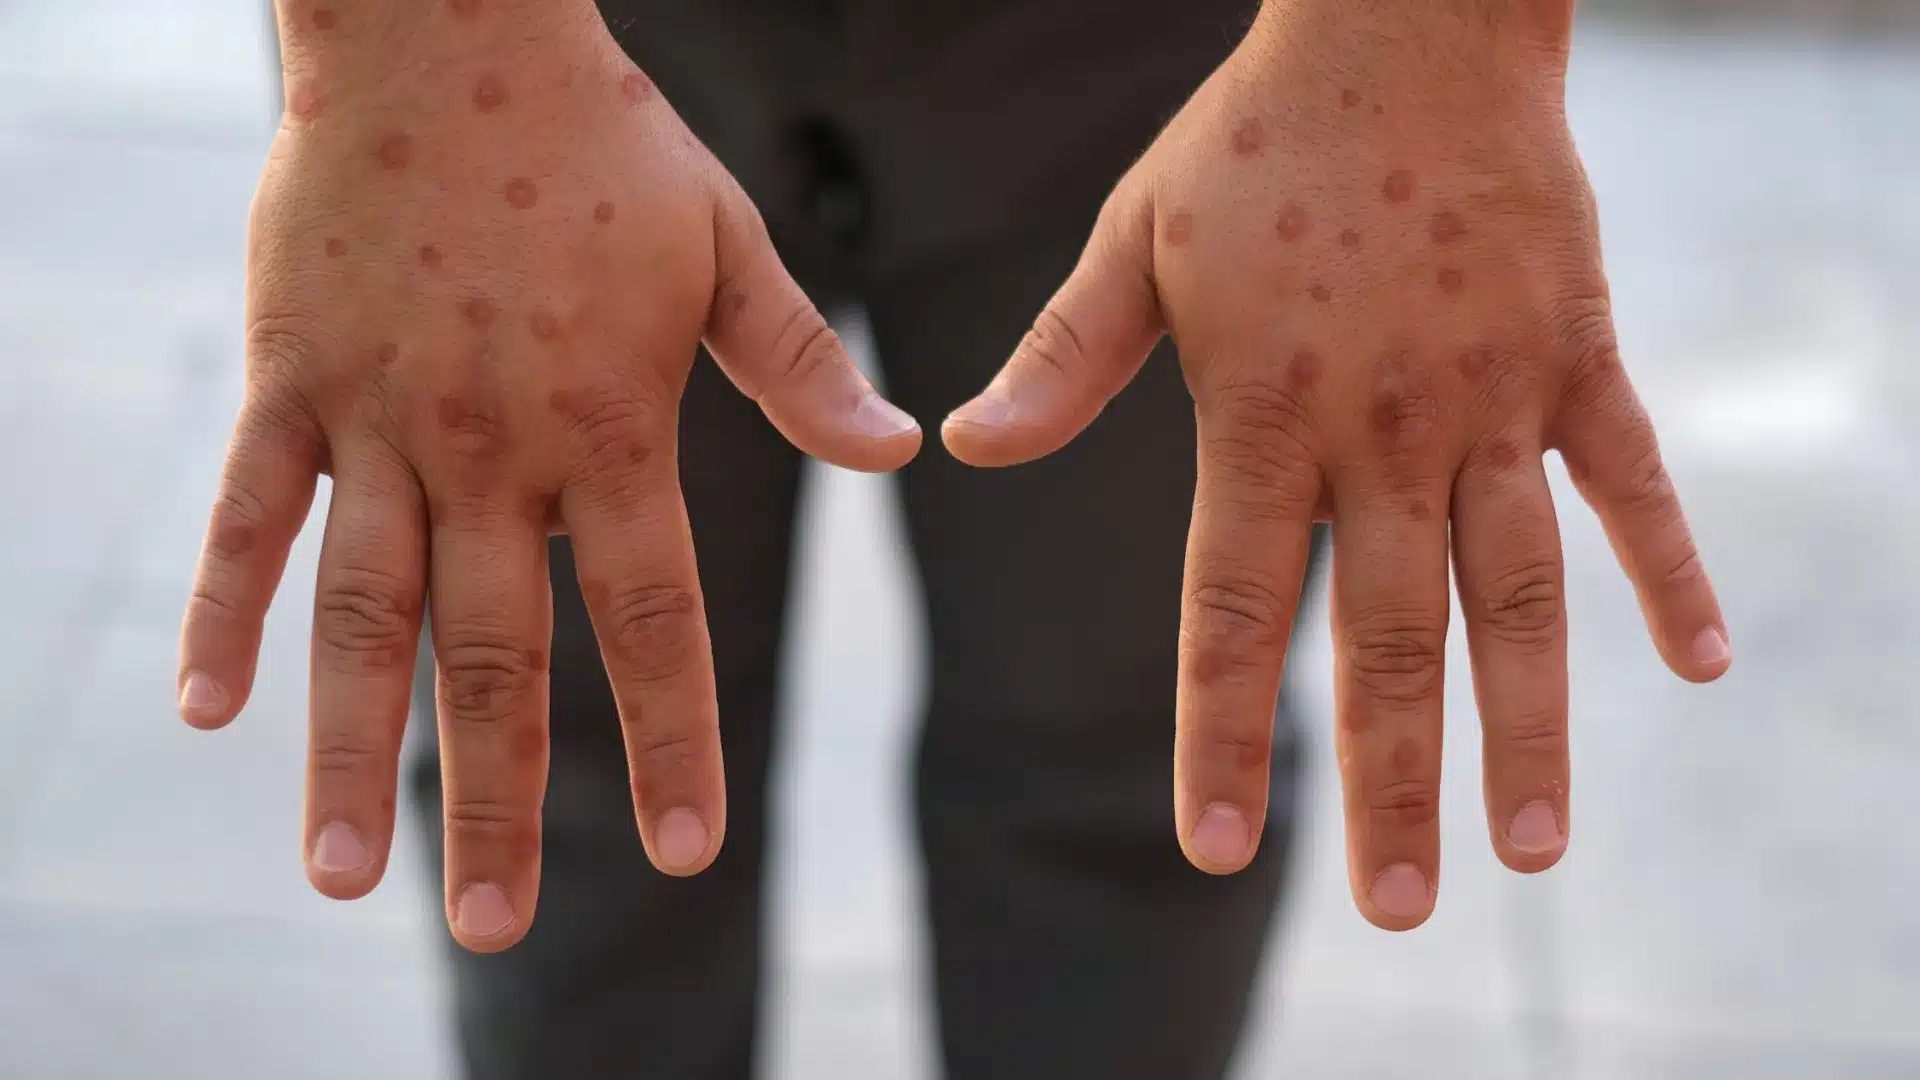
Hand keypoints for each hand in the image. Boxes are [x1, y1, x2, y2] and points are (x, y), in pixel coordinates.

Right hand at [176, 0, 918, 951]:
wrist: (447, 35)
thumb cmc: (603, 147)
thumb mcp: (725, 248)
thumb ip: (799, 367)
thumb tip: (903, 454)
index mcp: (611, 427)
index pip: (655, 617)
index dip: (674, 738)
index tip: (687, 851)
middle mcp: (494, 448)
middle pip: (498, 655)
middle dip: (502, 800)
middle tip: (493, 929)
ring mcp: (381, 419)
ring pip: (361, 614)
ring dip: (352, 753)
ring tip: (339, 879)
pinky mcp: (292, 380)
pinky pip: (248, 514)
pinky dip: (228, 610)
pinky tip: (209, 714)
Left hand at [943, 0, 1727, 929]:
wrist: (1407, 26)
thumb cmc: (1258, 140)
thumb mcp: (1139, 241)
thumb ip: (1064, 358)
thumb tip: (963, 446)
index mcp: (1262, 411)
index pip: (1231, 608)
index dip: (1220, 733)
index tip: (1221, 850)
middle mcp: (1381, 428)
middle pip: (1386, 638)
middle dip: (1390, 784)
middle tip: (1400, 907)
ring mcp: (1492, 397)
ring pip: (1518, 592)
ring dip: (1530, 726)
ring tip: (1539, 852)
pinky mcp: (1576, 356)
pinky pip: (1629, 480)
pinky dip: (1667, 569)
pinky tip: (1697, 667)